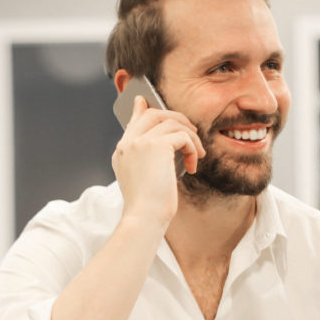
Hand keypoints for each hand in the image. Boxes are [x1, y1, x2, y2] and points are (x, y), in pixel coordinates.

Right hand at [111, 95, 204, 229]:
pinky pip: (182, 135)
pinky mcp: (156, 145)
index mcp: (122, 152)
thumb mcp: (144, 180)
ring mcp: (140, 142)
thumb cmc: (147, 207)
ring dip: (190, 136)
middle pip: (153, 114)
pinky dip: (192, 148)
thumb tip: (167, 146)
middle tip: (191, 132)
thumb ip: (149, 159)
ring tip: (197, 154)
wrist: (144, 218)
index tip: (144, 101)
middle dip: (176, 118)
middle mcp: (127, 143)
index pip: (133, 121)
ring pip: (171, 122)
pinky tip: (193, 165)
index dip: (141, 109)